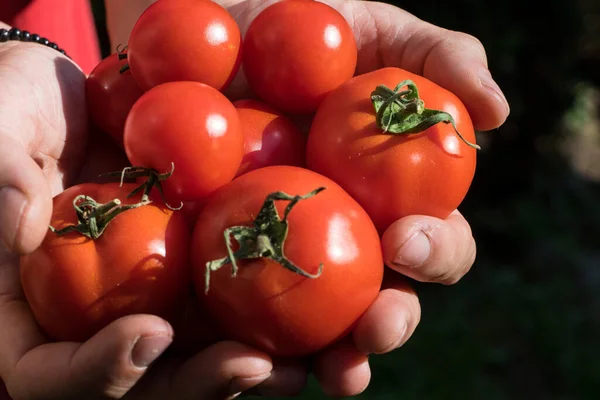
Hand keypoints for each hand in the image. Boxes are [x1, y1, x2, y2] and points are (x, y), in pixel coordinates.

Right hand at [0, 40, 297, 398]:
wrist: (72, 94)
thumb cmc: (14, 109)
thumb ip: (2, 183)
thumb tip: (19, 231)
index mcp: (32, 306)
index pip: (50, 376)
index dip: (99, 374)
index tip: (150, 334)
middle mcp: (96, 314)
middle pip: (144, 380)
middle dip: (199, 383)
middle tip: (254, 367)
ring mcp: (151, 292)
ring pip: (198, 353)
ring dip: (251, 364)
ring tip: (305, 360)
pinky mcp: (196, 261)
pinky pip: (232, 297)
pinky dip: (270, 308)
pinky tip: (317, 309)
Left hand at [216, 0, 508, 395]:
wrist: (198, 41)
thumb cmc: (296, 31)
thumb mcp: (369, 31)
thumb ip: (439, 60)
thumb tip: (496, 116)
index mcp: (389, 197)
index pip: (431, 240)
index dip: (434, 252)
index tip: (407, 243)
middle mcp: (347, 239)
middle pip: (386, 299)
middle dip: (391, 322)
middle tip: (376, 328)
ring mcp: (289, 261)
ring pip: (324, 329)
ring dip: (337, 359)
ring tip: (335, 375)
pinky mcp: (229, 271)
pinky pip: (245, 321)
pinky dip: (253, 347)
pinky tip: (249, 360)